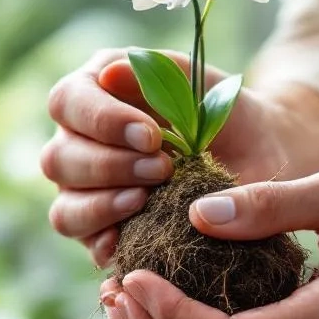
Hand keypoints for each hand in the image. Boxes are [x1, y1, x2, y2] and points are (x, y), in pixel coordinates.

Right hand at [42, 48, 294, 266]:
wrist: (260, 159)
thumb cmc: (226, 114)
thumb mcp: (204, 86)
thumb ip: (161, 73)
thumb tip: (109, 74)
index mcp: (94, 94)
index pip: (67, 103)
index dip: (101, 122)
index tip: (151, 136)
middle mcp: (78, 143)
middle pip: (58, 159)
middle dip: (110, 166)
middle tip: (163, 169)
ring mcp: (84, 192)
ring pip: (64, 210)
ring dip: (104, 207)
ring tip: (148, 200)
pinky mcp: (102, 234)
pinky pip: (87, 245)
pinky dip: (106, 244)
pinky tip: (134, 238)